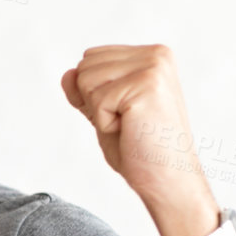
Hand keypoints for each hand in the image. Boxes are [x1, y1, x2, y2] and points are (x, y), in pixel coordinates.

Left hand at [61, 44, 217, 227]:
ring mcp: (154, 67)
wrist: (168, 180)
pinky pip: (96, 100)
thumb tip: (67, 73)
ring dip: (99, 112)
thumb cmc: (139, 150)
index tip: (123, 114)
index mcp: (151, 55)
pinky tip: (131, 131)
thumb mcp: (104, 112)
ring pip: (86, 80)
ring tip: (130, 125)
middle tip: (127, 122)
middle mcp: (156, 55)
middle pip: (85, 66)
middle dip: (94, 101)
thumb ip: (86, 90)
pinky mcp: (147, 84)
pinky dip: (105, 124)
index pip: (91, 58)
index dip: (93, 93)